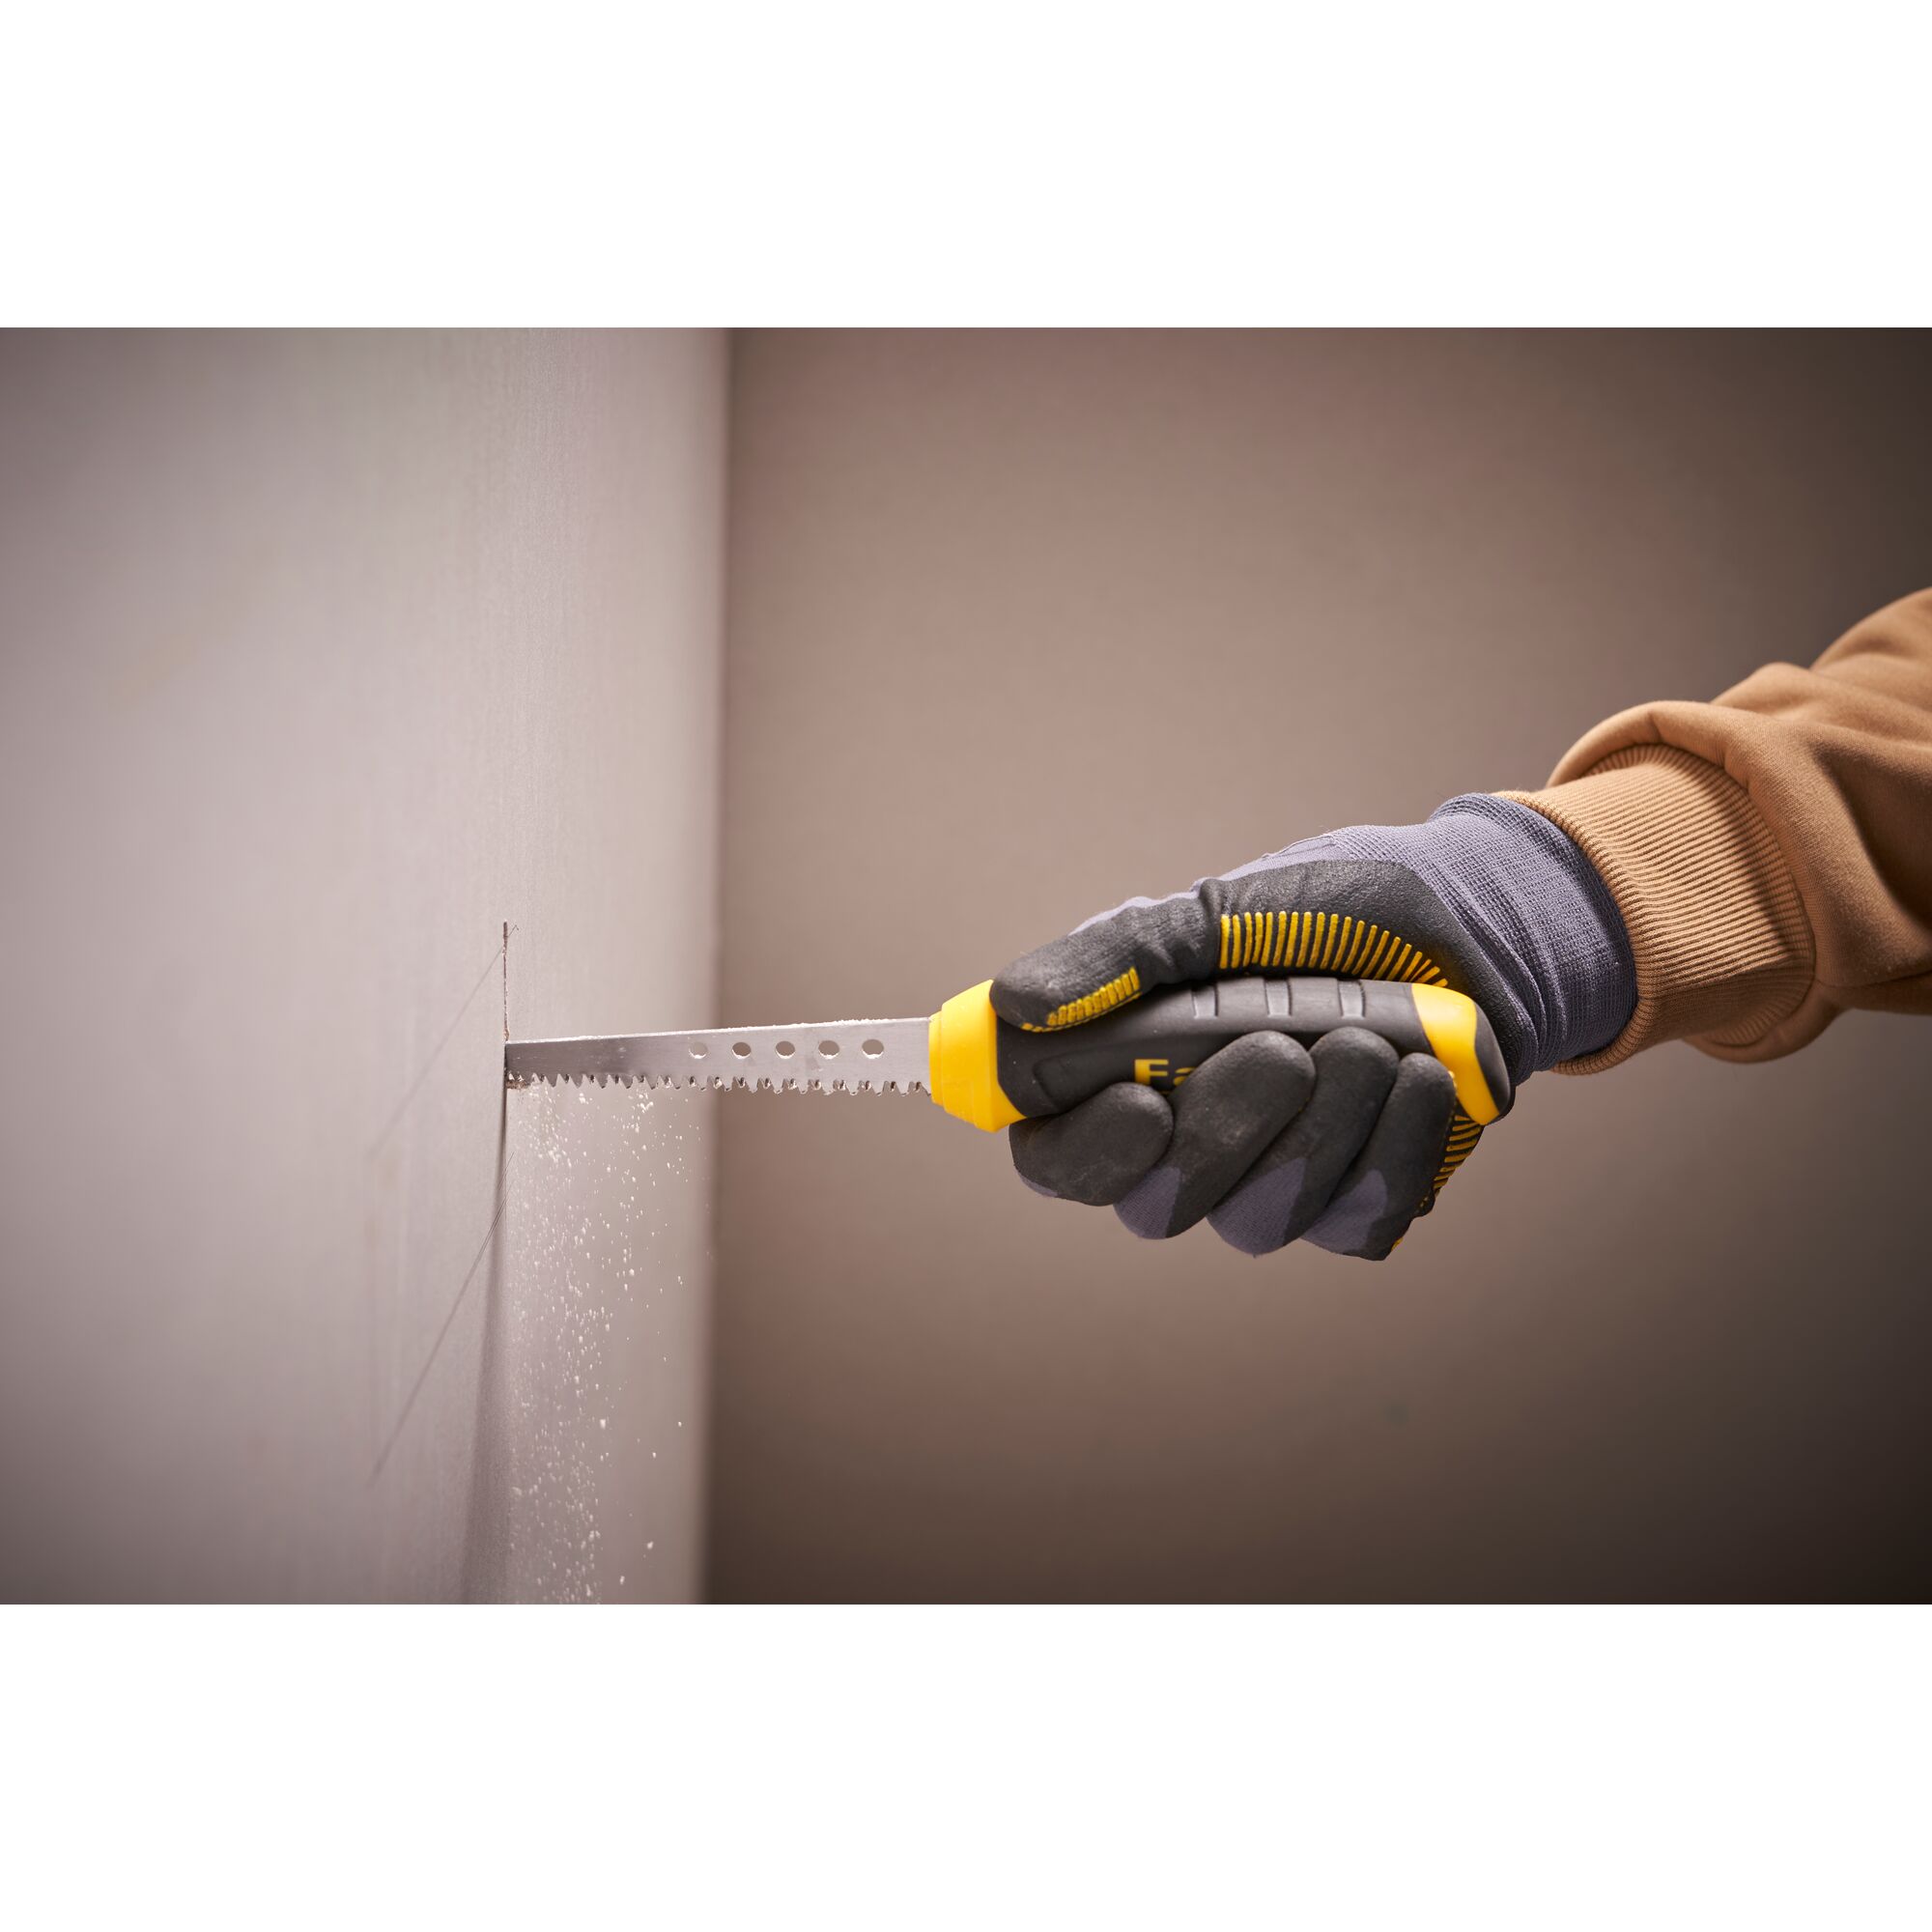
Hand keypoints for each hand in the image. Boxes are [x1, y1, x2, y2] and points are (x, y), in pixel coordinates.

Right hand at [991, 795, 1634, 1259]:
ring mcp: (1270, 1183)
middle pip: (1157, 1207)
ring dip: (1323, 1124)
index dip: (1082, 1152)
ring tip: (1368, 1034)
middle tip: (1284, 1048)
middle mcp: (1185, 1144)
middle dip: (1225, 1131)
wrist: (1469, 926)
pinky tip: (1418, 1075)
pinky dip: (1394, 1144)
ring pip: (1261, 1219)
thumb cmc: (1326, 909)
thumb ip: (1119, 958)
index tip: (1140, 1107)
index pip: (1054, 1155)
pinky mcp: (1356, 1203)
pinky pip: (1357, 1218)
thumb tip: (1014, 1005)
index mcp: (1122, 1075)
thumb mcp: (1216, 912)